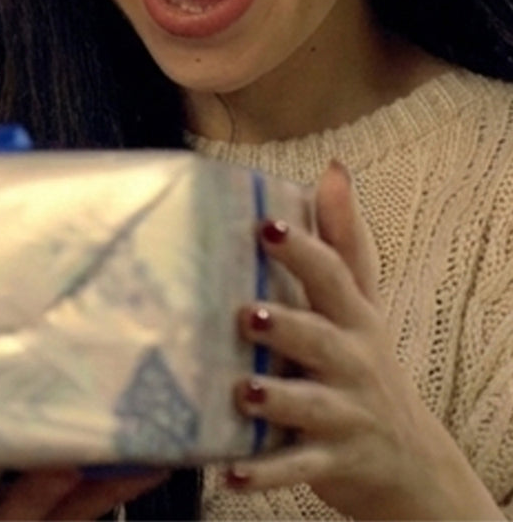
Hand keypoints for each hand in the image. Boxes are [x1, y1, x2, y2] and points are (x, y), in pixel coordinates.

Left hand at [222, 161, 500, 520]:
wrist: (410, 461)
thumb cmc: (362, 359)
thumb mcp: (358, 301)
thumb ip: (341, 237)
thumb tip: (332, 168)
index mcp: (352, 317)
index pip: (332, 275)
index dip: (301, 249)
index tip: (264, 226)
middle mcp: (350, 363)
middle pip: (320, 340)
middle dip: (286, 327)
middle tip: (245, 314)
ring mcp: (343, 415)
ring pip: (309, 407)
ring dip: (275, 400)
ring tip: (243, 392)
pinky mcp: (332, 462)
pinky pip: (296, 469)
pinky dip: (265, 473)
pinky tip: (231, 473)